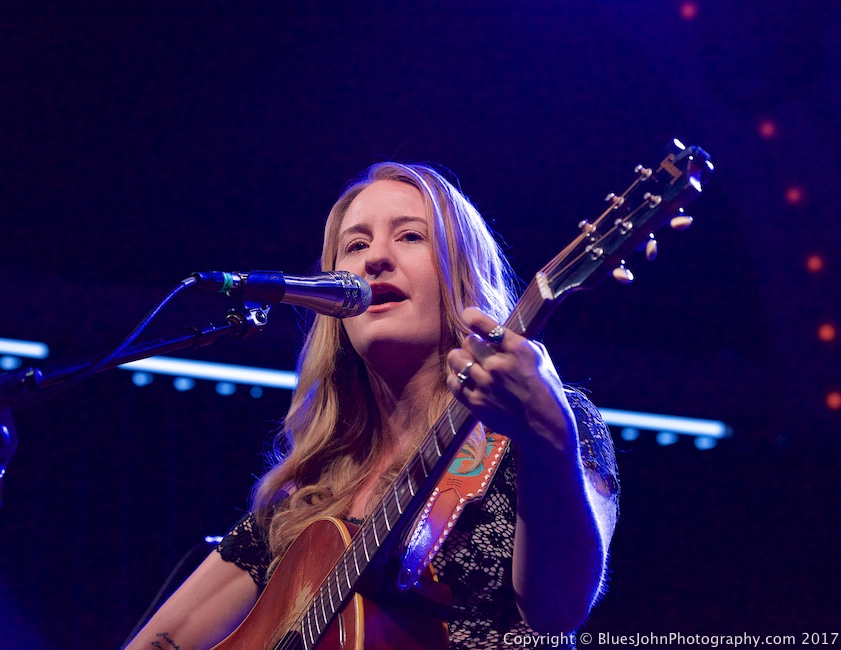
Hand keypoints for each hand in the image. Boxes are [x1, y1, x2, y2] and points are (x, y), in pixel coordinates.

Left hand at [445, 307, 577, 454]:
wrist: (544, 426)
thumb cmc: (545, 388)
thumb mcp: (540, 357)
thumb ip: (516, 342)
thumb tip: (496, 331)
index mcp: (517, 349)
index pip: (484, 325)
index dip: (472, 316)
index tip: (468, 315)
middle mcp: (498, 365)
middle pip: (468, 341)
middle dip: (472, 343)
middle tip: (478, 350)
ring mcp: (485, 385)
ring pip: (456, 359)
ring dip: (460, 357)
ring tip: (467, 362)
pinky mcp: (475, 403)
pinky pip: (453, 381)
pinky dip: (456, 377)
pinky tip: (465, 378)